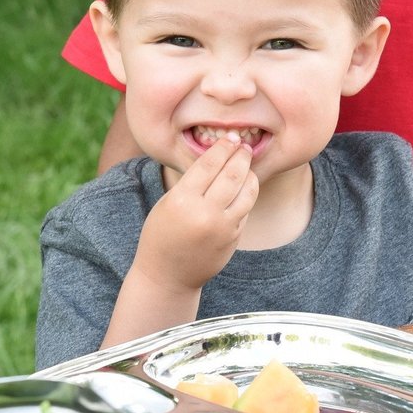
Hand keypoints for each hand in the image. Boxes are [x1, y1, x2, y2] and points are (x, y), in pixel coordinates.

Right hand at [134, 135, 258, 291]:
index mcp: (182, 200)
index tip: (231, 137)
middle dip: (241, 156)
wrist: (167, 276)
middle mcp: (204, 213)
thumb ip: (192, 183)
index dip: (223, 147)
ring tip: (247, 165)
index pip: (209, 164)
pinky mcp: (234, 238)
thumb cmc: (162, 234)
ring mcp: (222, 227)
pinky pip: (245, 209)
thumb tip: (219, 156)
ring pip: (247, 192)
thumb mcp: (168, 203)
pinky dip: (247, 194)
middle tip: (245, 146)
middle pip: (233, 174)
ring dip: (250, 174)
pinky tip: (245, 186)